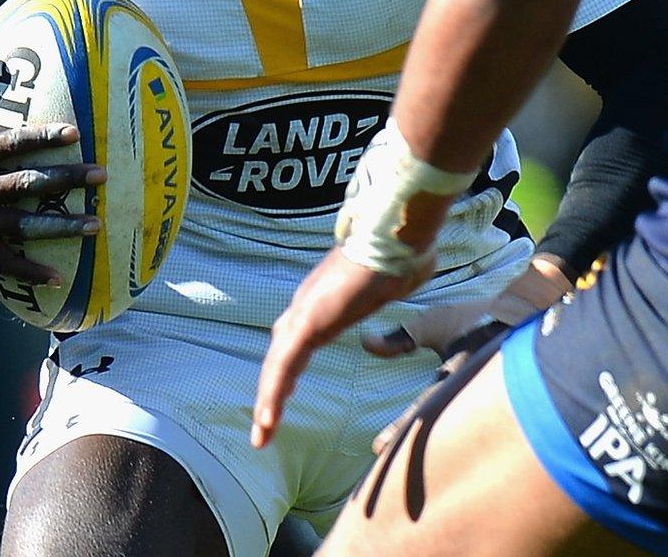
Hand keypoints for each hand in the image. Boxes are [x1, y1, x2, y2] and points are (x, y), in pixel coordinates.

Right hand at [0, 49, 105, 285]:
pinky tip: (59, 278)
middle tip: (102, 175)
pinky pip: (1, 261)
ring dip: (60, 226)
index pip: (9, 145)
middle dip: (65, 181)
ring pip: (20, 226)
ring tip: (96, 225)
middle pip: (23, 185)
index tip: (74, 133)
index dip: (41, 138)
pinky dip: (29, 272)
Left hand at [252, 248, 430, 448]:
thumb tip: (399, 304)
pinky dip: (275, 391)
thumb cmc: (405, 252)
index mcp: (326, 301)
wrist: (399, 231)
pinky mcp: (311, 318)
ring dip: (269, 400)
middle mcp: (308, 304)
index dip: (286, 371)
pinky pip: (286, 363)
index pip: (295, 342)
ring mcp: (307, 310)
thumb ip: (394, 300)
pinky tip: (269, 419)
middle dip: (272, 392)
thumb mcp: (399, 286)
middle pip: (280, 356)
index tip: (284, 397)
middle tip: (265, 427)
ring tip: (262, 435)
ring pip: (278, 364)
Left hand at [360, 257, 571, 451]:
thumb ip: (402, 337)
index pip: (424, 408)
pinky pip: (474, 430)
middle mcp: (475, 393)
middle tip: (389, 466)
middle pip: (441, 433)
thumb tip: (365, 342)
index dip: (400, 429)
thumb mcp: (437, 323)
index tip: (377, 447)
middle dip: (416, 454)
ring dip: (437, 452)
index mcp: (458, 373)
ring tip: (411, 470)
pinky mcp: (498, 408)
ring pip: (459, 436)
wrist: (528, 316)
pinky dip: (457, 444)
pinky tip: (447, 459)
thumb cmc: (477, 319)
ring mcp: (489, 402)